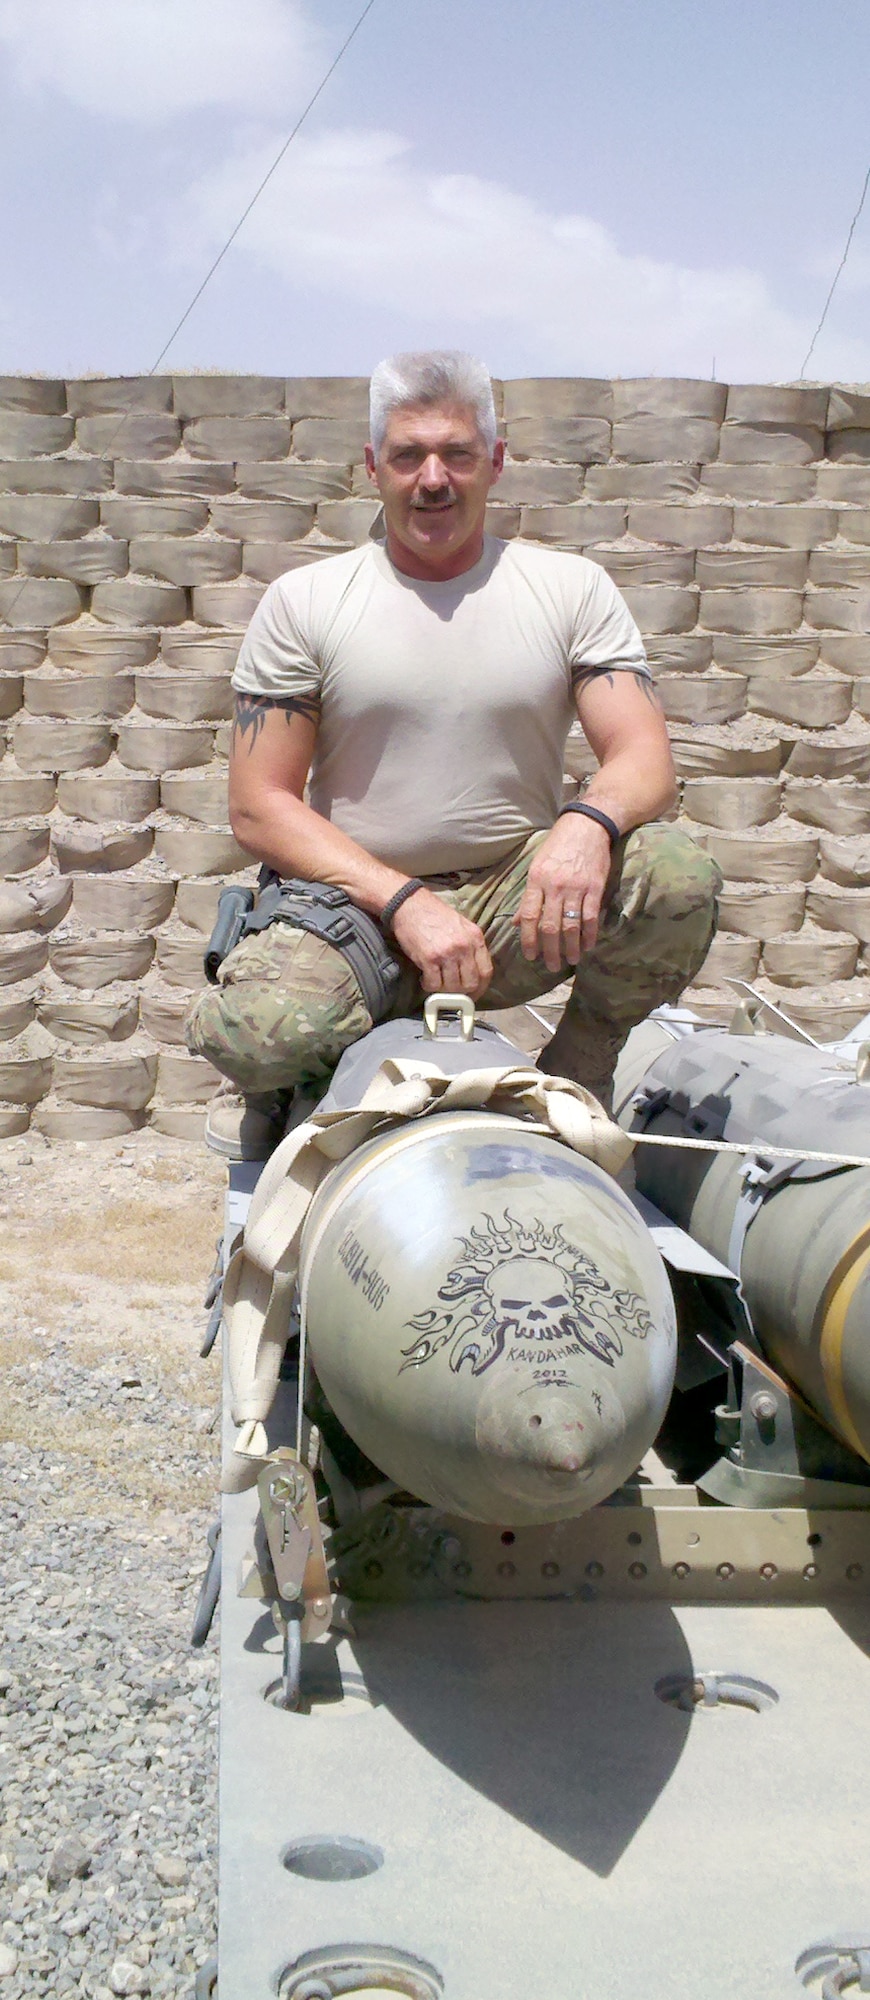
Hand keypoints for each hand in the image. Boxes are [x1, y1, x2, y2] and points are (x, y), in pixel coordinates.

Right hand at [391, 887, 492, 997]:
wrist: (409, 904)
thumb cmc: (434, 915)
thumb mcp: (462, 925)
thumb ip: (470, 945)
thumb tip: (472, 970)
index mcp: (475, 937)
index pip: (486, 971)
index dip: (481, 987)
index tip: (473, 994)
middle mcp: (464, 946)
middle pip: (471, 983)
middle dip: (461, 992)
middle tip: (451, 991)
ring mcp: (447, 953)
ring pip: (452, 987)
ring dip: (443, 990)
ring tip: (436, 981)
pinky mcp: (429, 958)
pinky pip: (434, 984)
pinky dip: (429, 986)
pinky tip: (425, 978)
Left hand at [515, 816, 612, 971]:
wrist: (586, 826)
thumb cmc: (558, 846)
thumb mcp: (536, 866)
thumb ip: (528, 896)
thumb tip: (517, 923)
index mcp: (536, 881)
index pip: (529, 916)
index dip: (529, 939)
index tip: (530, 956)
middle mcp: (554, 887)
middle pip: (549, 926)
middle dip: (549, 950)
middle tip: (551, 965)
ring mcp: (576, 888)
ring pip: (571, 925)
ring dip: (570, 947)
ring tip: (570, 960)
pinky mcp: (594, 888)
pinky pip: (590, 917)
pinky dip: (589, 935)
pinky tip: (588, 946)